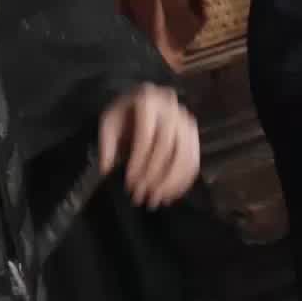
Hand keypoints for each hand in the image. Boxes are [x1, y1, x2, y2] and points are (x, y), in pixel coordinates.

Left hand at [98, 84, 199, 209]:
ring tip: (155, 200)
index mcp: (147, 101)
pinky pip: (193, 160)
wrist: (144, 102)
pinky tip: (169, 195)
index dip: (139, 162)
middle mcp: (171, 108)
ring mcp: (186, 120)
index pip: (146, 136)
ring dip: (170, 183)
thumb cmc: (124, 114)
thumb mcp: (108, 123)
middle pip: (167, 147)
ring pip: (184, 156)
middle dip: (154, 175)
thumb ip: (107, 145)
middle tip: (141, 195)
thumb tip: (107, 169)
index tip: (129, 181)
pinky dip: (183, 181)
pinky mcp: (194, 134)